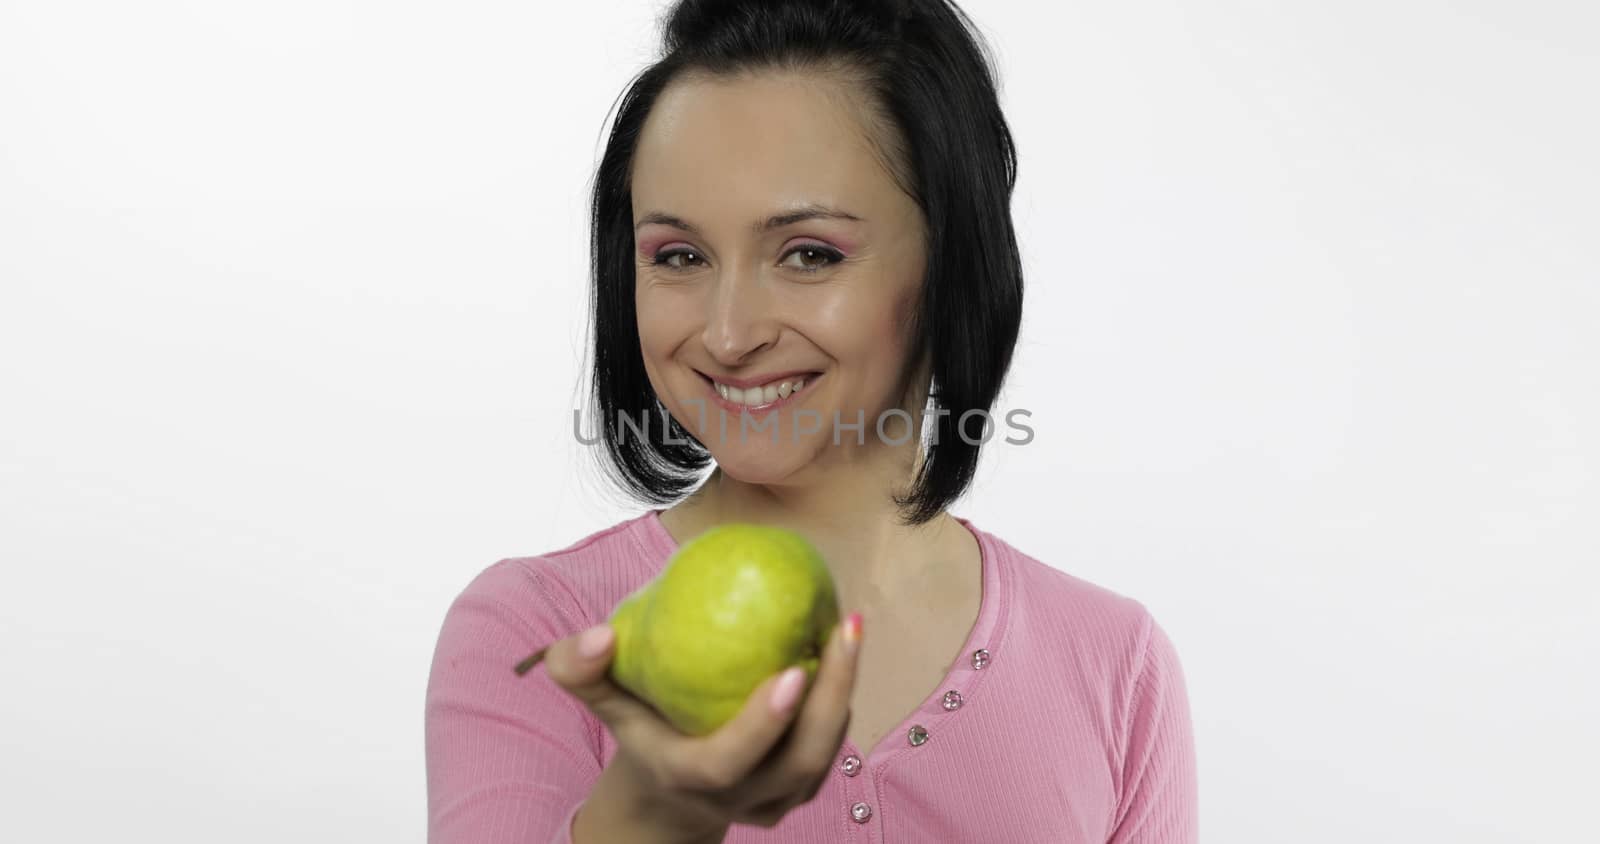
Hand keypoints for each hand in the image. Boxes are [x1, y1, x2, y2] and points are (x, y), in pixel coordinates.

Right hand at [533, 611, 862, 832]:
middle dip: (831, 695)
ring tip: (848, 628)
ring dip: (843, 691)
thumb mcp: (602, 700)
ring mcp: (774, 801)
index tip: (792, 671)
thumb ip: (580, 670)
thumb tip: (596, 635)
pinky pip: (829, 749)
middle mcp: (738, 799)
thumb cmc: (637, 728)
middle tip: (844, 627)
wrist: (666, 793)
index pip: (730, 763)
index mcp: (689, 777)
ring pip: (824, 754)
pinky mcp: (798, 791)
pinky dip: (840, 701)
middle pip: (799, 761)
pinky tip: (841, 650)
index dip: (764, 725)